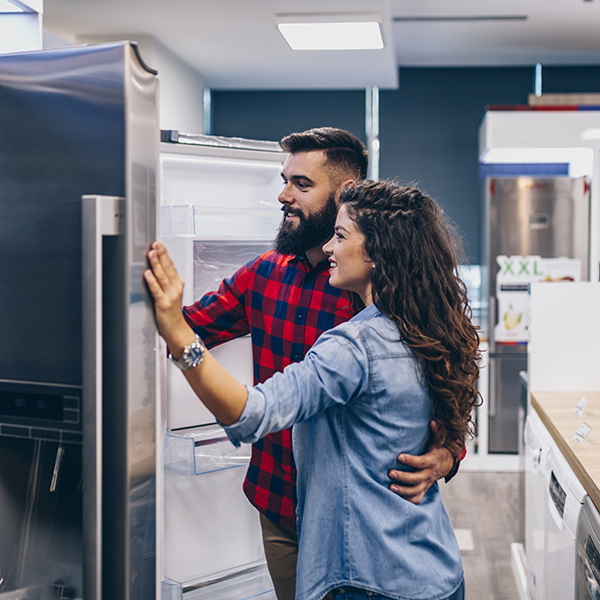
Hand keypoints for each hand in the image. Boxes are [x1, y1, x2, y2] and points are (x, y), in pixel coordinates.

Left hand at [144, 240, 195, 354]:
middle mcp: (175, 288)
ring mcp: (170, 295)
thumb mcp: (172, 294)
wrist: (177, 330)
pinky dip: (152, 281)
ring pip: (162, 276)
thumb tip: (157, 268)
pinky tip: (147, 273)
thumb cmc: (172, 313)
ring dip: (156, 264)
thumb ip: (166, 281)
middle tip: (156, 243)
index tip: (159, 243)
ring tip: (151, 253)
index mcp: (178, 284)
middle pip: (167, 268)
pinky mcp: (163, 303)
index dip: (165, 253)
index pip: (171, 265)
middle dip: (161, 254)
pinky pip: (156, 290)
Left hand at [388, 421, 454, 503]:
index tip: (399, 456)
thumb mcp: (439, 441)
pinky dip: (408, 500)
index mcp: (432, 461)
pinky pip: (417, 498)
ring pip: (416, 490)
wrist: (447, 464)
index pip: (421, 462)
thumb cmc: (438, 450)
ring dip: (403, 491)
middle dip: (403, 477)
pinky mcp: (424, 489)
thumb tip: (433, 422)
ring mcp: (427, 483)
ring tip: (390, 487)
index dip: (411, 460)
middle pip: (417, 479)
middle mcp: (429, 474)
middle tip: (390, 473)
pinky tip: (396, 497)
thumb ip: (436, 432)